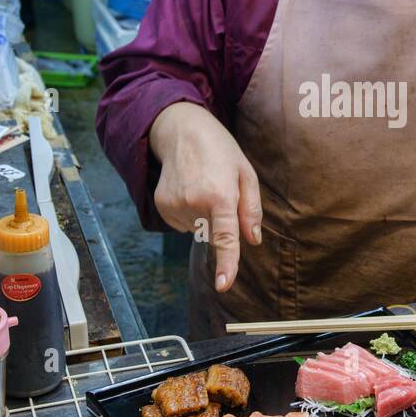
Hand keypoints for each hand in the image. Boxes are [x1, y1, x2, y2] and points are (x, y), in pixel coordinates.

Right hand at [150, 102, 262, 292]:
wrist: (181, 131)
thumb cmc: (220, 151)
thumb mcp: (245, 173)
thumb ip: (251, 210)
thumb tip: (253, 240)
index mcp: (220, 195)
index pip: (225, 237)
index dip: (226, 263)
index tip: (223, 285)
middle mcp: (194, 204)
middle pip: (214, 235)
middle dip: (221, 222)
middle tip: (219, 191)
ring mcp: (174, 206)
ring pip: (198, 231)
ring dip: (205, 217)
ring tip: (203, 186)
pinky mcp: (162, 207)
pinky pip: (183, 225)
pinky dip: (190, 214)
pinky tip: (190, 191)